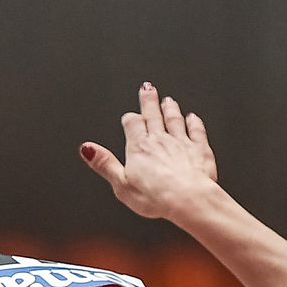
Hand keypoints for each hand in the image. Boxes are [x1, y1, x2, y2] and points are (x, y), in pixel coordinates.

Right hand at [79, 82, 219, 220]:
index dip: (130, 119)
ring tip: (168, 100)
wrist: (188, 198)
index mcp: (139, 147)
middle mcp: (160, 140)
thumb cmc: (156, 196)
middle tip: (148, 88)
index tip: (129, 116)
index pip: (132, 124)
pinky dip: (194, 122)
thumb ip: (105, 164)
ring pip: (174, 119)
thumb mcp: (121, 184)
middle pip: (153, 115)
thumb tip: (87, 149)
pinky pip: (196, 131)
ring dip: (170, 108)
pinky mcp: (199, 149)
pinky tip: (193, 117)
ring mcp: (181, 143)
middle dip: (149, 101)